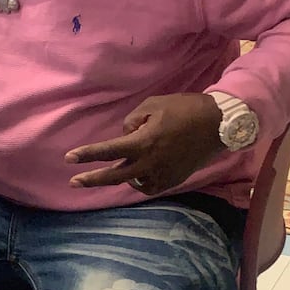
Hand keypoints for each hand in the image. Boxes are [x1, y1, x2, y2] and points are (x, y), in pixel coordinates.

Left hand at [66, 91, 225, 194]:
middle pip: (114, 176)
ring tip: (120, 169)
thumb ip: (133, 120)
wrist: (220, 124)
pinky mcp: (173, 179)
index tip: (69, 158)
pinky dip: (142, 180)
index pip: (108, 151)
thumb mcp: (155, 104)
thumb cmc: (186, 109)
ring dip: (123, 176)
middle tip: (75, 182)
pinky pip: (150, 185)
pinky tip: (141, 174)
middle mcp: (149, 163)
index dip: (86, 155)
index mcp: (143, 143)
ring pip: (133, 182)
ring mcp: (162, 174)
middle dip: (92, 179)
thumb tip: (126, 135)